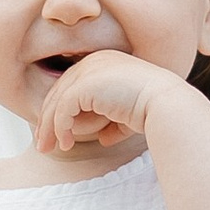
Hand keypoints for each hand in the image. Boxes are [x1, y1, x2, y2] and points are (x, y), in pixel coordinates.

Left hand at [36, 51, 177, 156]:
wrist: (165, 103)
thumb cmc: (154, 109)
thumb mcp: (128, 115)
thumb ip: (113, 122)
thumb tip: (103, 138)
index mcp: (104, 62)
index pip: (72, 86)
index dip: (61, 110)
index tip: (57, 134)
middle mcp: (93, 61)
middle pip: (59, 91)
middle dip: (48, 120)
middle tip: (43, 144)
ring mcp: (88, 70)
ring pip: (57, 101)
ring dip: (49, 127)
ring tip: (48, 147)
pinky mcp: (85, 84)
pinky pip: (63, 109)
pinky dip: (59, 127)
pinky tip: (65, 143)